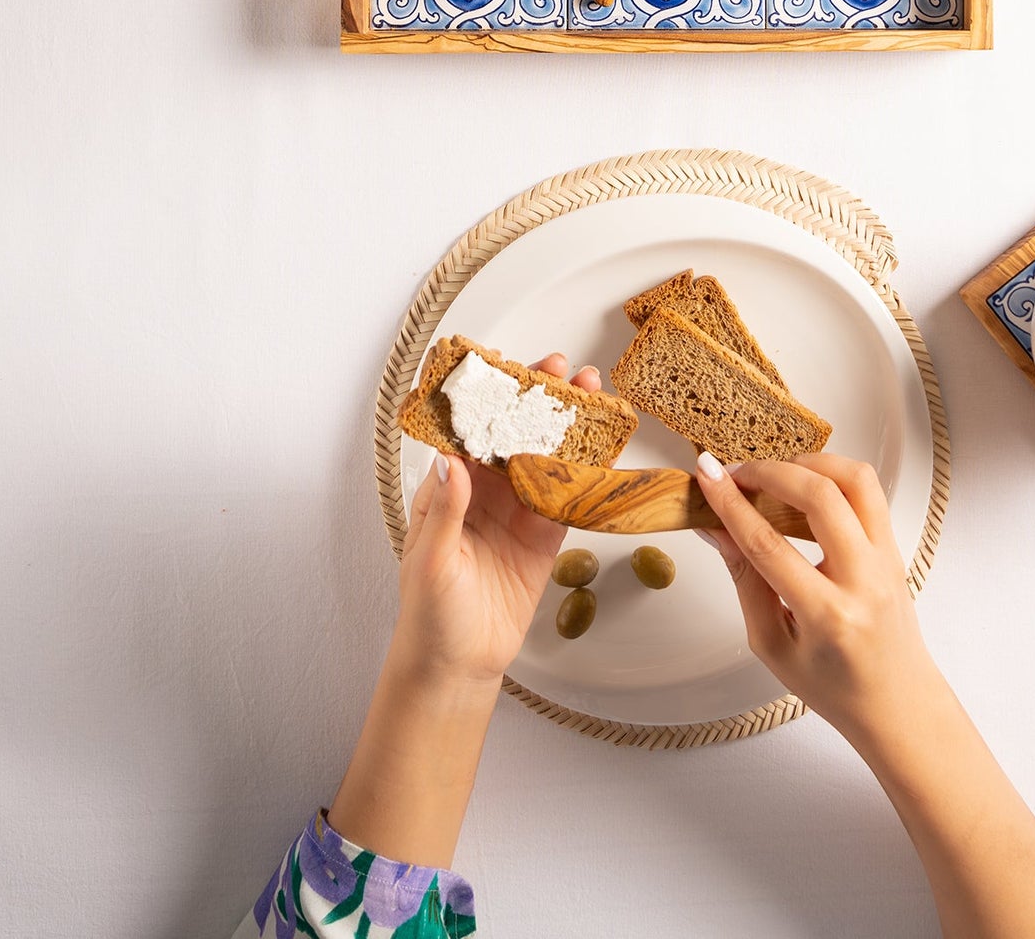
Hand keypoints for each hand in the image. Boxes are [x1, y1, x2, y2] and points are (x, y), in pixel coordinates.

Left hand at [391, 352, 598, 688]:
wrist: (458, 667)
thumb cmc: (429, 615)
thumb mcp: (432, 560)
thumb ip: (447, 510)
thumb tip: (451, 458)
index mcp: (450, 490)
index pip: (472, 433)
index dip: (491, 399)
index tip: (508, 367)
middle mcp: (485, 494)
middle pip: (515, 436)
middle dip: (537, 401)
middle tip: (562, 371)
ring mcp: (517, 514)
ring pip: (546, 458)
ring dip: (567, 427)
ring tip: (591, 394)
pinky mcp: (544, 538)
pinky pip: (569, 498)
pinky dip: (587, 473)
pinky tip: (605, 446)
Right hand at [693, 452, 931, 751]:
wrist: (898, 705)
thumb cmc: (835, 687)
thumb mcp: (773, 646)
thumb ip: (746, 581)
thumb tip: (716, 528)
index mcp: (829, 616)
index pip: (769, 545)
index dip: (731, 505)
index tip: (706, 476)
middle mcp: (864, 580)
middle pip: (819, 496)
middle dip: (769, 472)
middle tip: (736, 474)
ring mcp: (887, 559)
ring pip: (855, 479)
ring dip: (809, 464)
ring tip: (774, 474)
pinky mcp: (895, 547)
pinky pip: (869, 492)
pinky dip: (833, 476)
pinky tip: (804, 485)